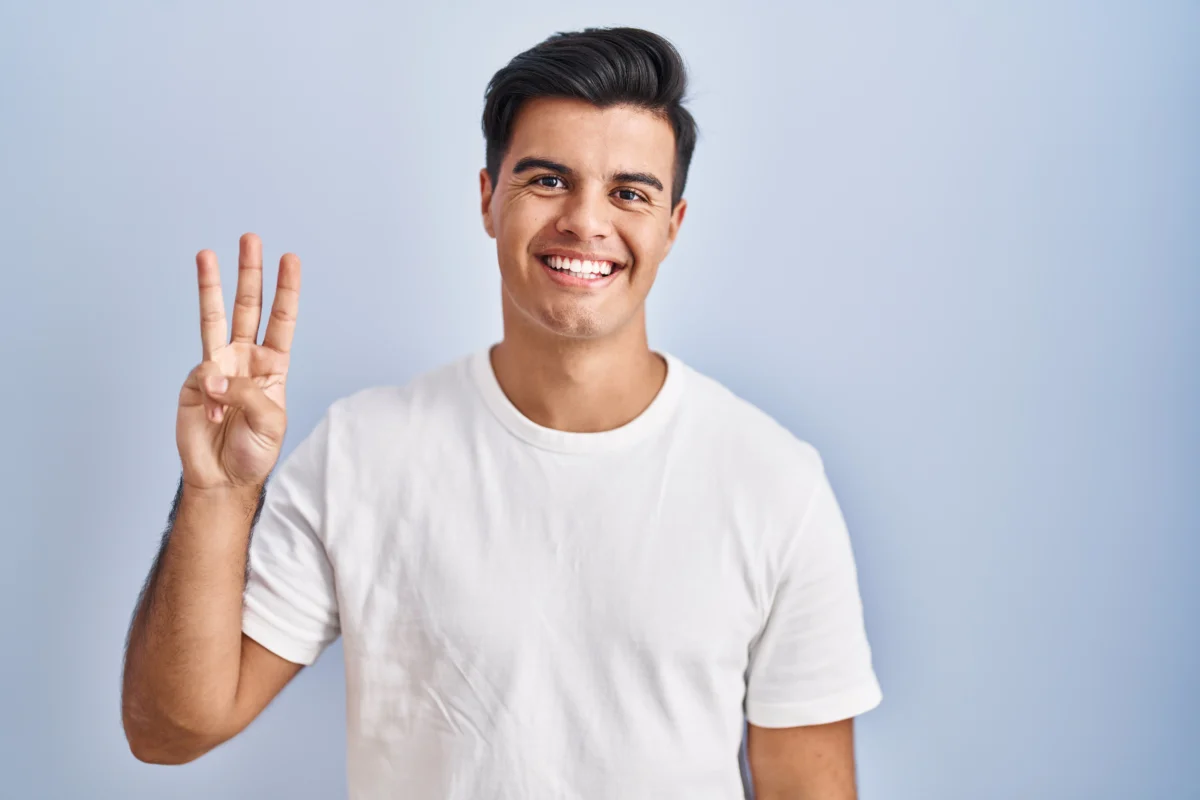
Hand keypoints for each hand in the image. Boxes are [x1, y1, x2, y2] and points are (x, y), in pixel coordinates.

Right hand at [176, 233, 300, 491]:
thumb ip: (247, 393)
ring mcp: (217, 366)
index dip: (286, 290)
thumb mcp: (270, 422)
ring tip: (207, 253)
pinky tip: (213, 412)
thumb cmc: (254, 451)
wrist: (223, 478)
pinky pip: (201, 375)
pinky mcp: (193, 381)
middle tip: (250, 238)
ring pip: (213, 317)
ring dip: (211, 285)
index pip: (282, 320)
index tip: (290, 259)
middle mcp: (245, 358)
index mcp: (273, 365)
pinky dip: (210, 392)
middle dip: (250, 273)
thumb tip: (214, 374)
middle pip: (248, 307)